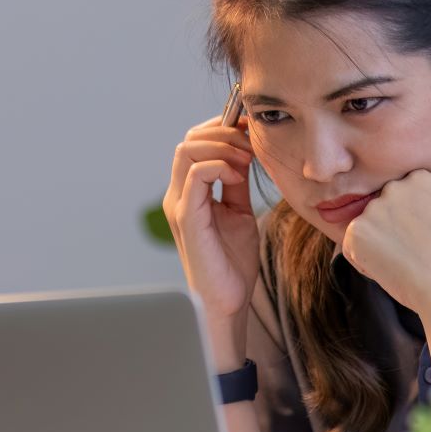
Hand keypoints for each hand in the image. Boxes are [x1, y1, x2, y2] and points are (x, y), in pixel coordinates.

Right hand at [164, 113, 259, 339]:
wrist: (228, 301)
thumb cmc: (232, 263)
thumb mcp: (240, 212)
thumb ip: (236, 183)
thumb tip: (246, 152)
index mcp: (189, 193)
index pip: (194, 143)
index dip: (221, 129)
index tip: (250, 130)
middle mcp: (178, 195)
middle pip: (188, 140)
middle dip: (224, 133)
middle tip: (251, 143)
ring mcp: (180, 205)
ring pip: (187, 150)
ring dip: (223, 147)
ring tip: (247, 160)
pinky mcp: (187, 218)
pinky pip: (195, 174)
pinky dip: (220, 166)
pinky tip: (239, 178)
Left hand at [341, 169, 430, 314]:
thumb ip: (429, 214)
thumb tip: (420, 222)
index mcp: (422, 179)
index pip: (402, 194)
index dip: (409, 218)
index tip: (422, 236)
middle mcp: (396, 187)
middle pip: (382, 207)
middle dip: (388, 226)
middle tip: (406, 251)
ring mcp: (374, 208)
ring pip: (365, 226)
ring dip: (375, 244)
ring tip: (399, 262)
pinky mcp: (356, 229)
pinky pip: (351, 245)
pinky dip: (362, 260)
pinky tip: (386, 269)